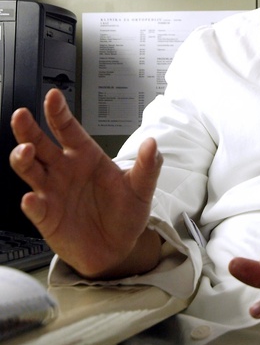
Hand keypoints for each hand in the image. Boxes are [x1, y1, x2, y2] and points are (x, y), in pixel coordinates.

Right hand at [10, 87, 162, 278]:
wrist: (118, 248)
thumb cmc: (125, 212)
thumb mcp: (141, 188)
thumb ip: (147, 166)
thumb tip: (152, 144)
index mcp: (85, 156)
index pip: (68, 129)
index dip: (59, 113)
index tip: (53, 96)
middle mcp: (64, 170)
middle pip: (40, 144)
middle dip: (28, 129)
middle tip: (22, 115)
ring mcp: (52, 192)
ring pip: (30, 170)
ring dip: (23, 159)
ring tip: (25, 151)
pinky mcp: (46, 217)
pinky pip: (35, 208)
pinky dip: (32, 203)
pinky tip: (32, 198)